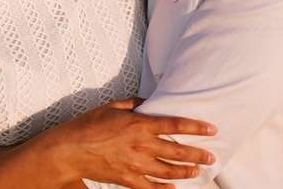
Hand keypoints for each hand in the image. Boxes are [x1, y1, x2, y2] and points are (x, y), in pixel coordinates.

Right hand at [38, 98, 216, 188]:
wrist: (70, 149)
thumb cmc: (89, 125)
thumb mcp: (113, 106)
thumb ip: (134, 104)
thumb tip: (148, 102)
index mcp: (139, 124)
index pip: (175, 125)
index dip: (196, 127)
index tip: (212, 129)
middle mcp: (141, 145)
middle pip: (177, 151)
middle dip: (197, 155)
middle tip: (211, 157)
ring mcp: (135, 164)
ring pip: (168, 171)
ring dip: (185, 172)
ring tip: (197, 172)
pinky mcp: (127, 179)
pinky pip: (151, 187)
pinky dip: (164, 188)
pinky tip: (172, 187)